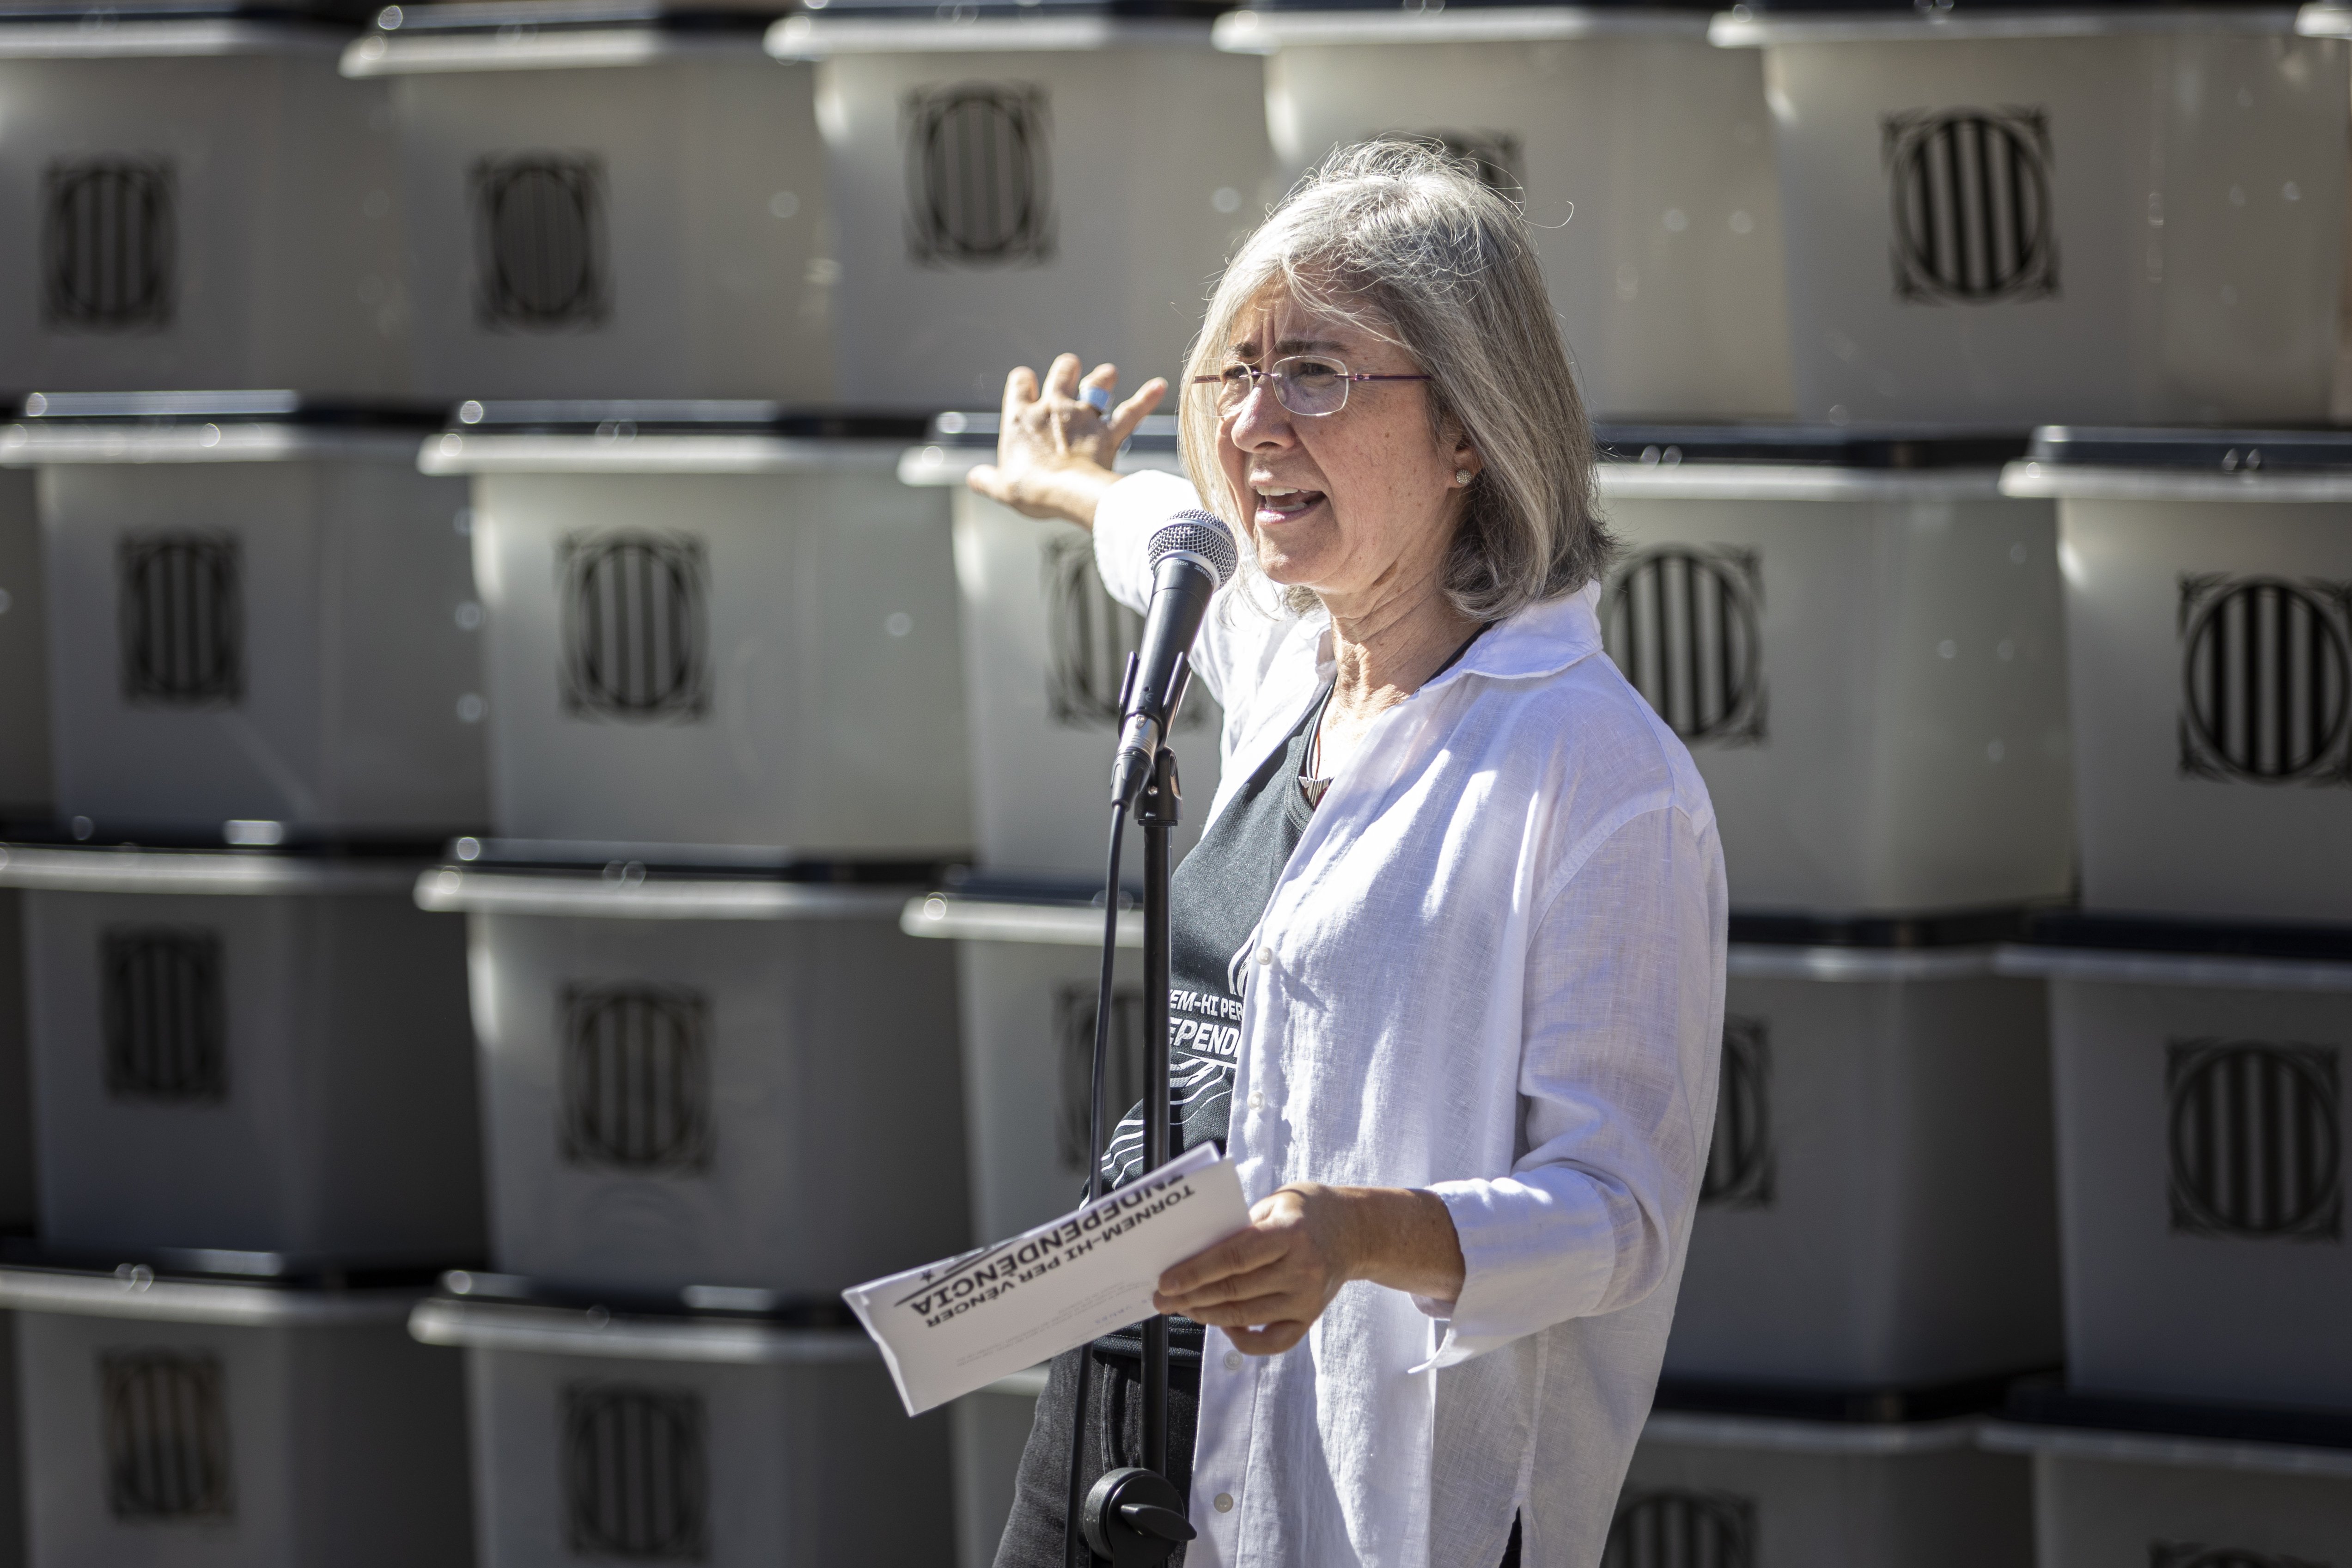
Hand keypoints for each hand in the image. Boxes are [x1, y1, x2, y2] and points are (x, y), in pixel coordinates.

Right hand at [966, 353, 1166, 527]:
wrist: (1067, 495)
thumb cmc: (1031, 490)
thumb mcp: (1000, 487)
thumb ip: (986, 479)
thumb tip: (974, 478)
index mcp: (1022, 417)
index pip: (1019, 381)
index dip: (1022, 381)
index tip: (1025, 387)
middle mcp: (1053, 408)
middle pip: (1062, 371)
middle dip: (1067, 369)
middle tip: (1070, 372)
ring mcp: (1084, 418)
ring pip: (1098, 384)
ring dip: (1103, 378)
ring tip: (1108, 374)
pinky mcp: (1109, 433)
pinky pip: (1131, 412)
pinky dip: (1147, 397)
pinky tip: (1160, 385)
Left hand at [1152, 1184, 1466, 1356]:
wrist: (1356, 1230)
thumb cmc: (1308, 1211)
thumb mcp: (1276, 1202)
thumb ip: (1241, 1227)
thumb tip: (1196, 1253)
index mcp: (1290, 1233)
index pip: (1234, 1257)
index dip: (1196, 1271)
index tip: (1166, 1281)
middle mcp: (1302, 1269)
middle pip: (1235, 1290)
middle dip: (1191, 1296)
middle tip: (1162, 1298)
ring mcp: (1307, 1298)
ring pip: (1246, 1316)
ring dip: (1208, 1315)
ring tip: (1183, 1307)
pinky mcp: (1310, 1317)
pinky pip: (1272, 1341)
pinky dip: (1243, 1340)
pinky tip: (1224, 1327)